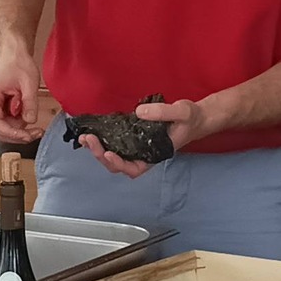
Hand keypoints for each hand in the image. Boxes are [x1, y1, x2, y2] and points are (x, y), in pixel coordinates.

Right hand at [0, 49, 48, 142]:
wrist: (14, 55)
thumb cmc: (17, 63)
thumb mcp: (29, 82)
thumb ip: (29, 102)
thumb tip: (30, 120)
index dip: (13, 133)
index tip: (28, 135)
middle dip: (18, 134)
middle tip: (36, 132)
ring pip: (3, 129)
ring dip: (19, 128)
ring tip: (31, 113)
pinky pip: (7, 123)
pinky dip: (18, 123)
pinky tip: (26, 112)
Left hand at [80, 96, 207, 176]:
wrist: (194, 118)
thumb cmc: (190, 119)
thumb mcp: (182, 112)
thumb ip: (163, 112)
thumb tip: (139, 112)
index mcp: (155, 154)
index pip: (134, 168)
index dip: (119, 164)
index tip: (108, 153)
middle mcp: (144, 154)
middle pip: (119, 164)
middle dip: (101, 154)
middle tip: (89, 139)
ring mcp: (138, 146)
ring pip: (114, 155)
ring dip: (98, 149)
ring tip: (85, 137)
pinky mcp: (134, 137)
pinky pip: (116, 143)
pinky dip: (103, 140)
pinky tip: (94, 132)